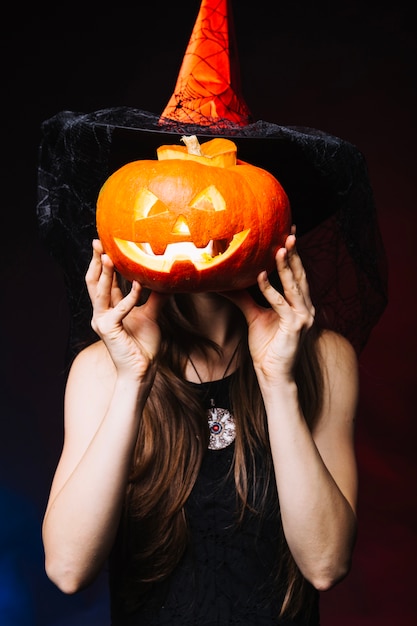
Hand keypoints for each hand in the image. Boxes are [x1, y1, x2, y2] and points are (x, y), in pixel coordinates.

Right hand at [85, 240, 166, 380]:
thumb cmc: (144, 346)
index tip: (107, 244)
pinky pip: (118, 309)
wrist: (142, 370)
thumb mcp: (152, 315)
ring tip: (111, 256)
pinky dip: (129, 297)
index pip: (105, 281)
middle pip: (95, 282)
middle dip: (97, 262)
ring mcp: (102, 321)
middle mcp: (102, 313)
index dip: (105, 263)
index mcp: (110, 308)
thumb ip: (155, 298)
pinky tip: (139, 285)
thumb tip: (166, 280)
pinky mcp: (108, 330)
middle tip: (99, 242)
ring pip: (100, 292)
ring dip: (106, 274)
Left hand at [225, 234, 314, 381]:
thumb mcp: (253, 317)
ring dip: (286, 267)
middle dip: (295, 254)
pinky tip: (260, 277)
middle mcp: (305, 308)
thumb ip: (244, 299)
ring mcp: (303, 318)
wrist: (273, 374)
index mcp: (299, 304)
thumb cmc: (267, 348)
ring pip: (294, 287)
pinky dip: (270, 290)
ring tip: (279, 248)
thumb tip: (226, 285)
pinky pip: (281, 305)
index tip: (290, 233)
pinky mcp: (294, 328)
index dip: (294, 255)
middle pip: (300, 275)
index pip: (297, 274)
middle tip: (290, 232)